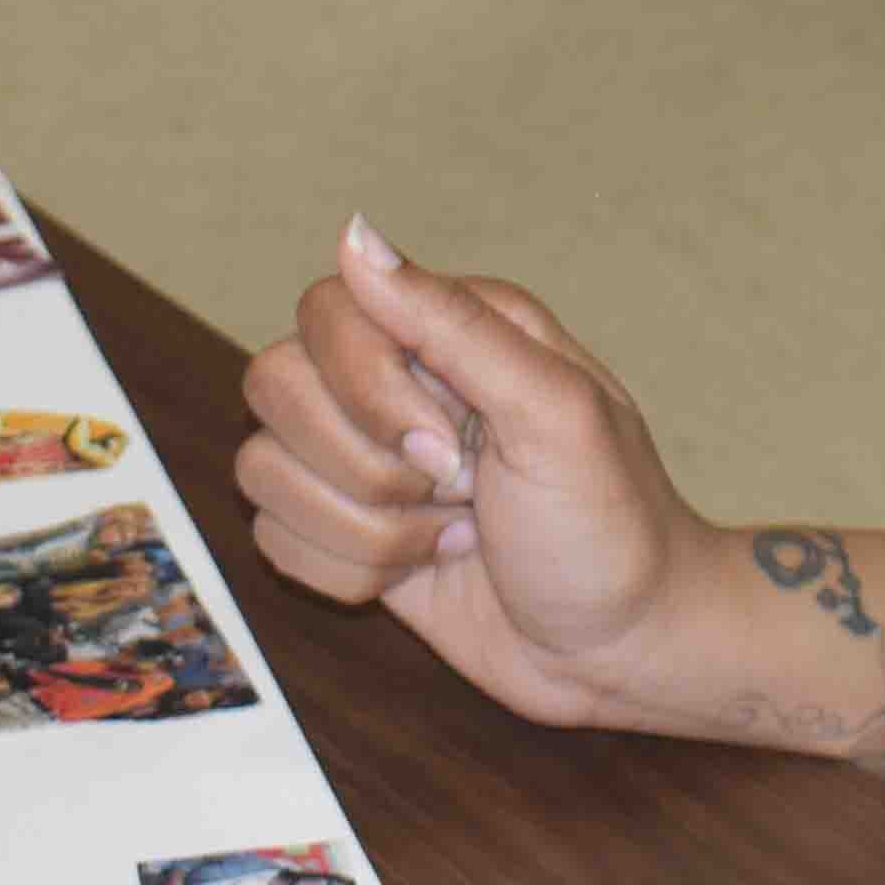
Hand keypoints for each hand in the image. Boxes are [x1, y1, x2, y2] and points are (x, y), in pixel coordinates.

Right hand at [236, 219, 708, 728]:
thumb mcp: (554, 414)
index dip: (367, 389)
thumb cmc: (610, 525)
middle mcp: (394, 381)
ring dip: (363, 530)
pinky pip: (273, 537)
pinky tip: (424, 569)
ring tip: (450, 536)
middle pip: (275, 383)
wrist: (622, 650)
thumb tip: (354, 233)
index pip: (328, 311)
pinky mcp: (343, 531)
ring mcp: (363, 458)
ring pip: (263, 468)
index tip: (449, 448)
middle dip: (364, 468)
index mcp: (451, 328)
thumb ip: (452, 323)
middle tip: (458, 494)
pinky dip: (349, 572)